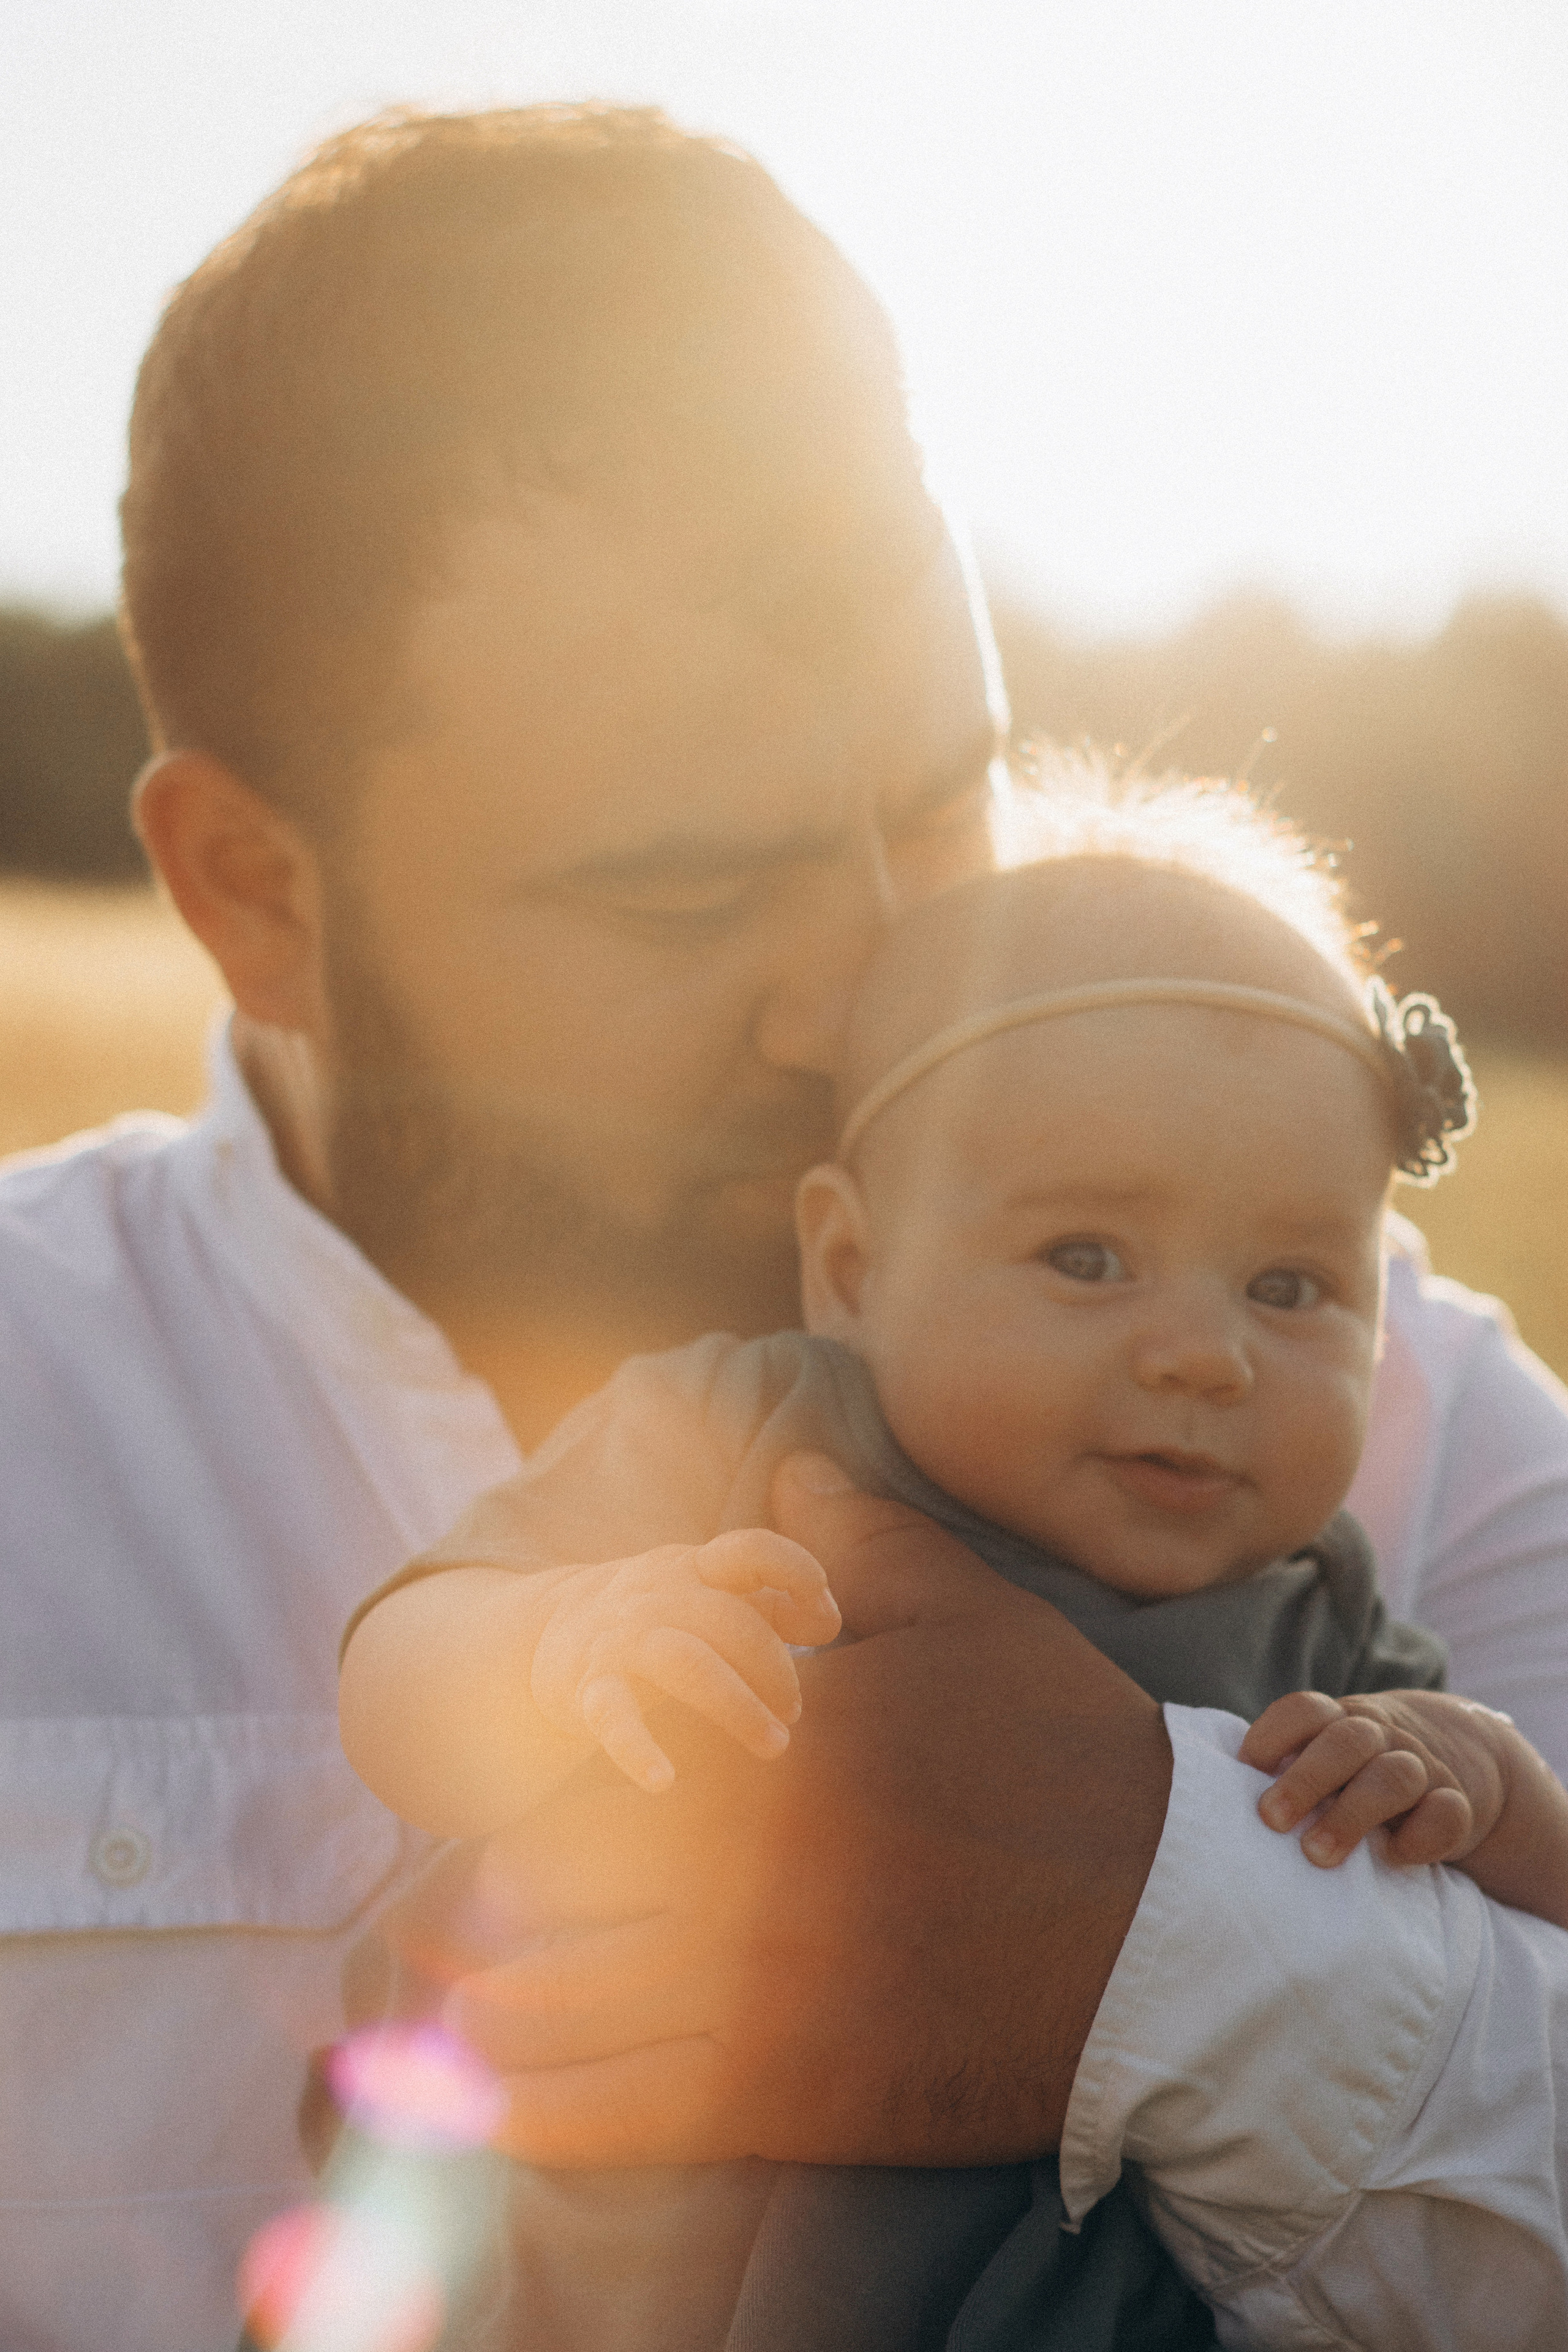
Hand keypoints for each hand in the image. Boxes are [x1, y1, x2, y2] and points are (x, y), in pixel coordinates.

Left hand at [403, 1453, 1171, 2170]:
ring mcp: (749, 1990)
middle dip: (499, 1908)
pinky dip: (539, 2114)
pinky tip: (490, 2112)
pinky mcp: (785, 2093)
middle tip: (466, 1924)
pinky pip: (620, 2116)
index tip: (523, 1819)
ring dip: (493, 2012)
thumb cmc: (1061, 1754)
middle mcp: (729, 1869)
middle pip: (553, 1891)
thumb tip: (786, 1472)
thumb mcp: (965, 1610)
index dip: (543, 1795)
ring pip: (562, 2008)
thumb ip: (854, 1537)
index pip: (593, 1763)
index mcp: (756, 1746)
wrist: (1165, 1928)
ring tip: (459, 2012)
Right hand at [530, 1531, 839, 1791]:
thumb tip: (827, 1620)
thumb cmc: (657, 1615)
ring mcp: (621, 1640)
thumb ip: (771, 1604)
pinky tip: (664, 1781)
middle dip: (775, 1670)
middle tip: (794, 1713)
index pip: (749, 1550)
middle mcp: (658, 1596)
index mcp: (696, 1568)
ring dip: (737, 1706)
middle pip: (730, 1621)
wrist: (544, 1629)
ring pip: (686, 1663)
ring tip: (774, 1746)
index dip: (795, 1572)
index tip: (824, 1615)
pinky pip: (612, 1716)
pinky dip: (637, 1750)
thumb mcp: (709, 1594)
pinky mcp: (587, 1687)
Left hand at [1242, 1688, 1512, 1866]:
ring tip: (1317, 1856)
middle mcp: (1381, 1735)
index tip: (1245, 1771)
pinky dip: (1420, 1837)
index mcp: (1340, 1719)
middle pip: (1346, 1741)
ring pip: (1395, 1775)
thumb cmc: (1359, 1769)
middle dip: (1305, 1780)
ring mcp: (1423, 1767)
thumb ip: (1286, 1767)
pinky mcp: (1457, 1805)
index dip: (1272, 1735)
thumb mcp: (1327, 1754)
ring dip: (1353, 1814)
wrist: (1456, 1757)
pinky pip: (1446, 1813)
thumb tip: (1221, 1801)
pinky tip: (1393, 1858)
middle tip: (1270, 1821)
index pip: (1305, 1710)